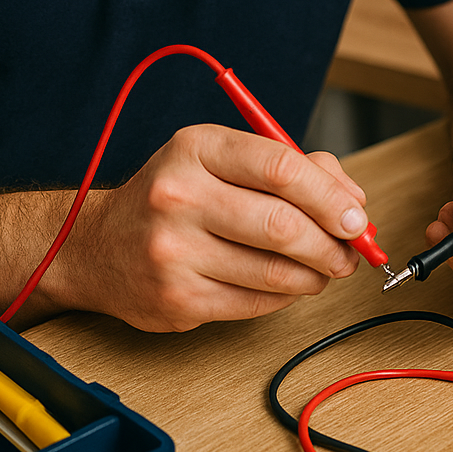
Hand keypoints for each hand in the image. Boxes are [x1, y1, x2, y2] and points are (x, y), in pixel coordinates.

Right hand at [47, 125, 369, 330]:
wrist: (97, 246)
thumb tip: (351, 200)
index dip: (330, 195)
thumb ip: (287, 166)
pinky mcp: (177, 300)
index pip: (279, 167)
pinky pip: (255, 303)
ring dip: (316, 275)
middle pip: (283, 224)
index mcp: (195, 148)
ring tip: (325, 269)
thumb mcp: (219, 158)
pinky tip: (288, 284)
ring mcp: (174, 252)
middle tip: (350, 251)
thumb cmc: (173, 195)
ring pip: (275, 271)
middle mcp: (179, 197)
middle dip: (332, 243)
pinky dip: (285, 296)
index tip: (355, 215)